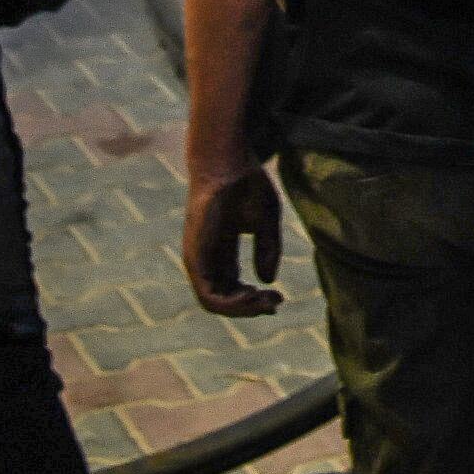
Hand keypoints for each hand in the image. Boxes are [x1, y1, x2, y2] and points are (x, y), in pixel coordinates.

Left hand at [181, 163, 284, 315]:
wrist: (228, 164)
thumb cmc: (247, 186)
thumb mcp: (266, 222)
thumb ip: (267, 250)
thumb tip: (267, 281)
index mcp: (221, 249)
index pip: (232, 287)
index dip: (254, 298)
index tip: (278, 297)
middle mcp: (206, 258)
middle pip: (225, 297)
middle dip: (251, 306)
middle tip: (276, 303)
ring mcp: (198, 259)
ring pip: (214, 302)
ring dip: (241, 309)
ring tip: (264, 302)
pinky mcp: (195, 258)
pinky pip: (208, 294)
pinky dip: (229, 304)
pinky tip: (251, 296)